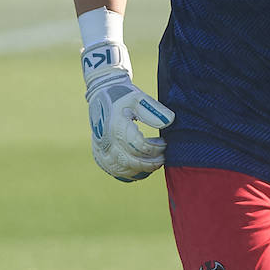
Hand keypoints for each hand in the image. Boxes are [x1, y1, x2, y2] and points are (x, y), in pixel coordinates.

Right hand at [81, 40, 174, 181]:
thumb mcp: (138, 98)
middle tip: (163, 158)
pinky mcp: (100, 155)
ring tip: (154, 162)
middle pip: (130, 162)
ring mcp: (101, 150)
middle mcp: (106, 141)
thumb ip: (154, 110)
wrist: (101, 96)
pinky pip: (116, 172)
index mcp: (116, 126)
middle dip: (150, 163)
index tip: (164, 143)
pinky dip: (131, 173)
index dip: (155, 148)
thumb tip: (170, 121)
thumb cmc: (123, 96)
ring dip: (142, 169)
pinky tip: (142, 168)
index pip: (139, 146)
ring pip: (123, 170)